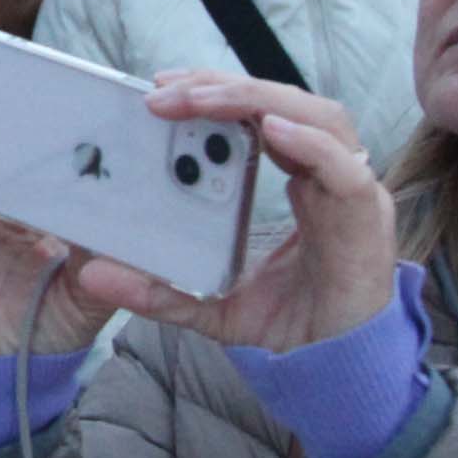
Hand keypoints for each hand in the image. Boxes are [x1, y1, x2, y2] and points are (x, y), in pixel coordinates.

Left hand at [70, 75, 395, 355]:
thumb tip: (92, 273)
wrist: (341, 370)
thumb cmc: (292, 325)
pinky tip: (272, 130)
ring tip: (205, 100)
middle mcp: (330, 175)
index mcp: (301, 180)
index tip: (162, 88)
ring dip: (260, 100)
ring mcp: (352, 193)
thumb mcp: (210, 304)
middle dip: (226, 87)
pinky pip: (345, 168)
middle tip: (165, 89)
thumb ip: (158, 288)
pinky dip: (310, 144)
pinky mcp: (366, 219)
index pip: (263, 114)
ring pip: (319, 118)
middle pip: (286, 103)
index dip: (218, 92)